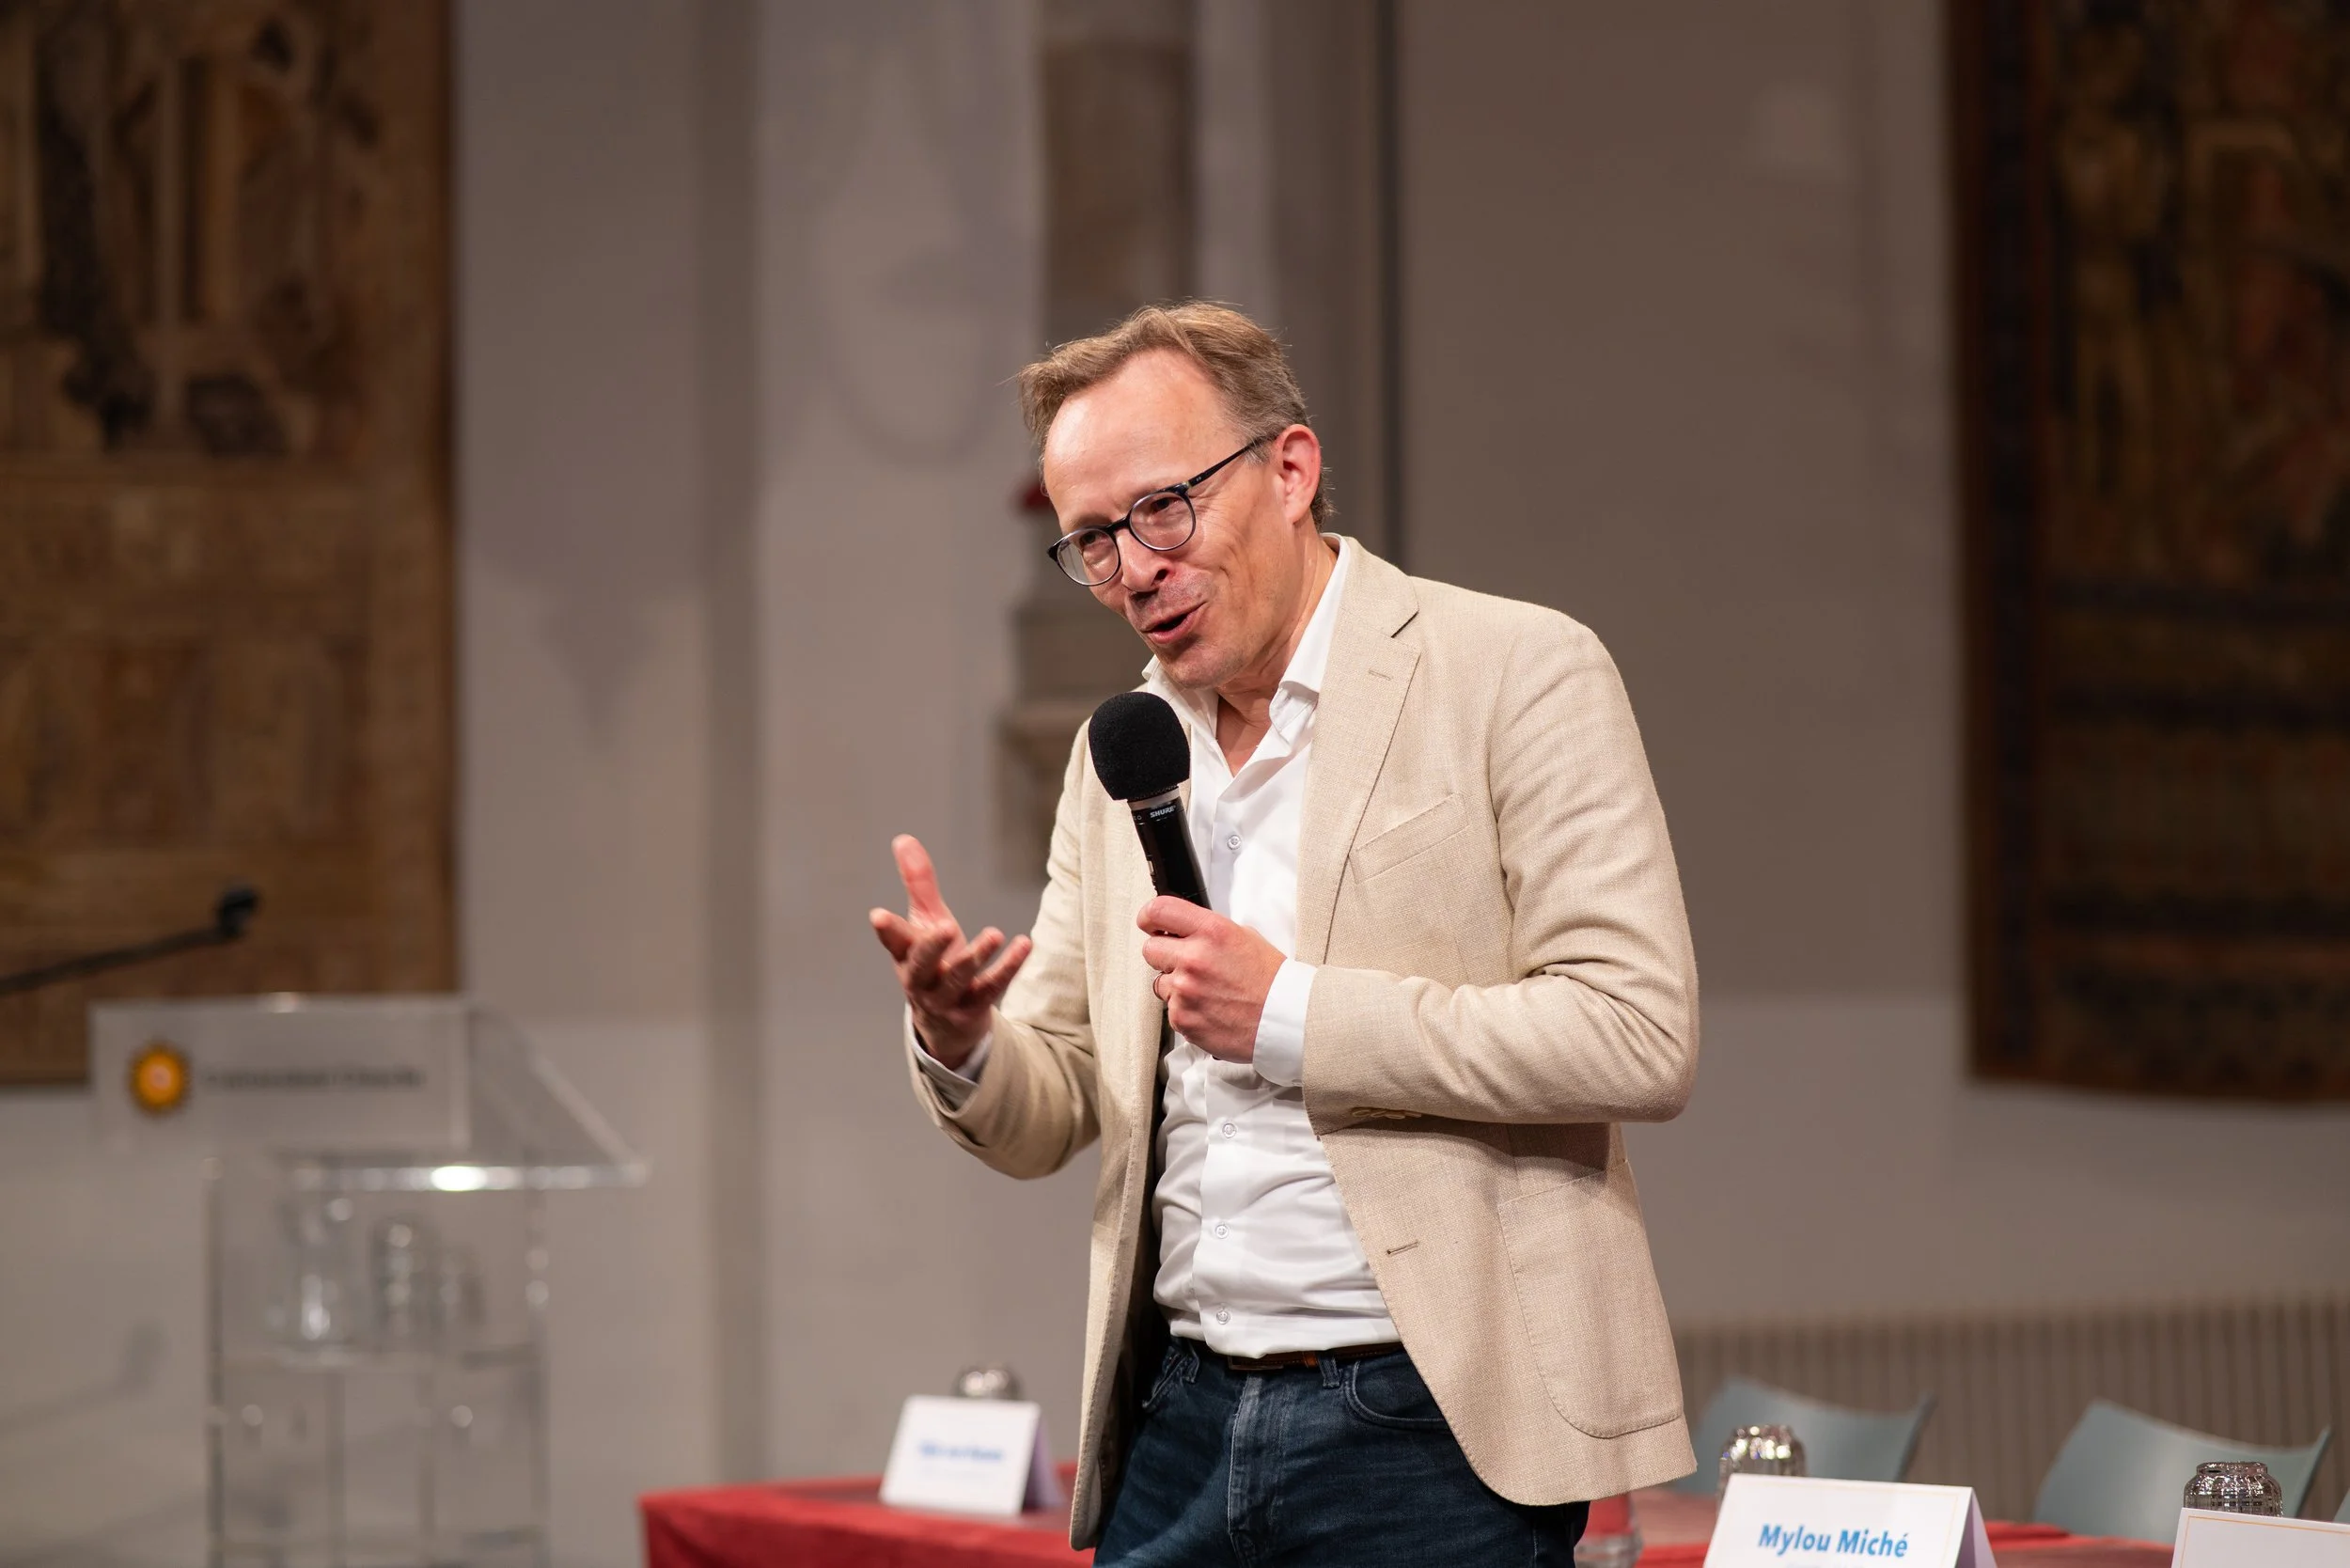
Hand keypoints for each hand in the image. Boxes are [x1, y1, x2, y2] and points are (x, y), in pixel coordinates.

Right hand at [869, 835, 1031, 1069]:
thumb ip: (918, 883)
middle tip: (946, 927)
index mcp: (906, 957)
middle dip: (932, 948)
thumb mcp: (926, 921)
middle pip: (921, 966)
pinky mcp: (974, 1009)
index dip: (887, 930)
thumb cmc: (935, 962)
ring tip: (994, 934)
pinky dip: (1008, 967)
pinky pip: (991, 988)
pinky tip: (1024, 944)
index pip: (894, 942)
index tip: (878, 915)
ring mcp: (947, 999)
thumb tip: (904, 838)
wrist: (947, 1023)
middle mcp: (922, 981)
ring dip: (975, 957)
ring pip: (958, 980)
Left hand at [1136, 897, 1284, 1061]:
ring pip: (1160, 983)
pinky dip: (1186, 1011)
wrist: (1286, 1018)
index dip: (1149, 917)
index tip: (1150, 923)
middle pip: (1150, 949)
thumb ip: (1207, 931)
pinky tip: (1210, 1010)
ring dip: (1177, 987)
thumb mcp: (1244, 936)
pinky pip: (1171, 1010)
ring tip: (1207, 992)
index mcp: (1211, 931)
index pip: (1159, 911)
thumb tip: (1183, 930)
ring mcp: (1186, 991)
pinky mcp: (1183, 1019)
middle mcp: (1195, 958)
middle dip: (1165, 955)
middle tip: (1185, 964)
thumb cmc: (1270, 980)